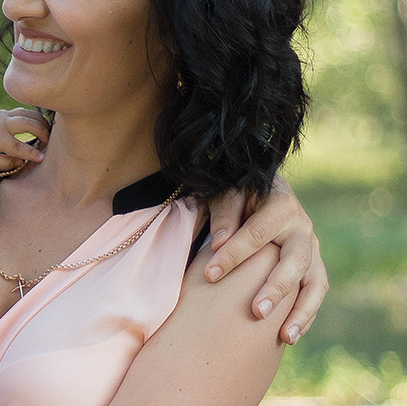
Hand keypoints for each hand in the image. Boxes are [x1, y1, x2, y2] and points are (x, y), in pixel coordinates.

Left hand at [0, 108, 47, 171]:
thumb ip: (3, 164)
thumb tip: (22, 161)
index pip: (17, 146)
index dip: (31, 153)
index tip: (42, 159)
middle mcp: (1, 123)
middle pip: (27, 123)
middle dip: (41, 132)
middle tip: (50, 143)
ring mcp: (3, 115)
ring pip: (27, 114)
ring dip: (41, 122)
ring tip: (50, 133)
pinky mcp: (5, 112)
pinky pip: (23, 112)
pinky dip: (35, 117)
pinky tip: (43, 125)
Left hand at [204, 175, 326, 343]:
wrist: (259, 189)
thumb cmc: (237, 192)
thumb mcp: (226, 192)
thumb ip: (225, 213)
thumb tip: (219, 243)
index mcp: (280, 204)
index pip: (256, 234)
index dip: (233, 254)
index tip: (209, 275)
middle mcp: (302, 227)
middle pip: (295, 262)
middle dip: (276, 288)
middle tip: (257, 312)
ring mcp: (311, 247)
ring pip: (315, 282)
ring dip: (302, 311)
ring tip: (286, 337)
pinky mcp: (313, 264)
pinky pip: (316, 292)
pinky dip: (307, 314)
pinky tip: (289, 335)